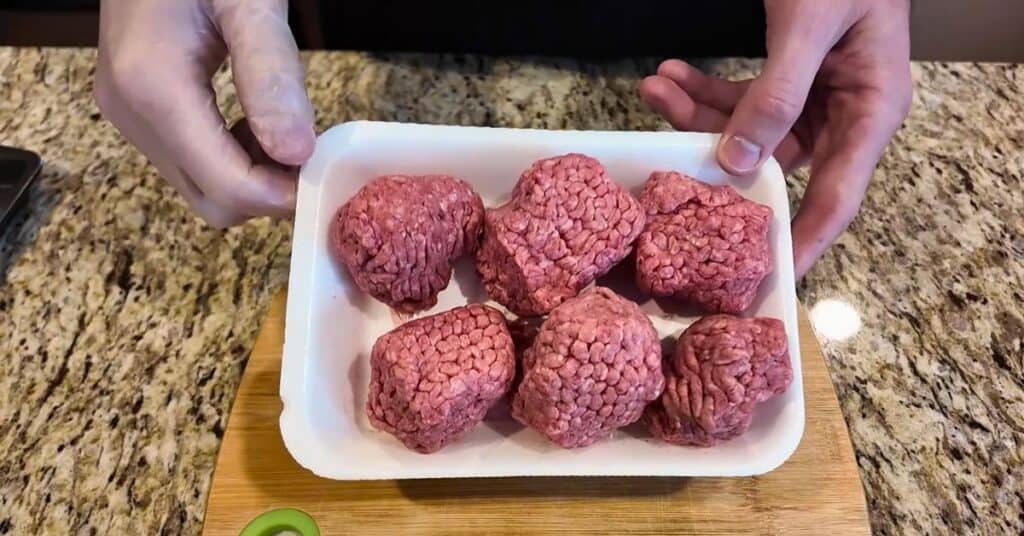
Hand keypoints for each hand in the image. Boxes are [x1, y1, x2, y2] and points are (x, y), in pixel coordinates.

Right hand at [95, 0, 315, 227]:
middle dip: (267, 192)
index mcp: (153, 87)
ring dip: (252, 177)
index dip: (280, 194)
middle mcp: (130, 111)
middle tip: (310, 153)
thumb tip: (297, 153)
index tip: (322, 171)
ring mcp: (127, 112)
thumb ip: (271, 76)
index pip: (226, 186)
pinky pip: (190, 161)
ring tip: (286, 129)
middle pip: (211, 201)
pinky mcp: (135, 107)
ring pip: (200, 188)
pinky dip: (232, 158)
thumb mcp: (249, 3)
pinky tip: (258, 121)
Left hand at [639, 0, 911, 277]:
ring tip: (655, 88)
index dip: (801, 243)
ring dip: (697, 113)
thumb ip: (777, 93)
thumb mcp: (810, 26)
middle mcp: (844, 113)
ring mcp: (815, 97)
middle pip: (776, 164)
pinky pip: (742, 97)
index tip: (767, 281)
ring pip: (748, 130)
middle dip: (715, 157)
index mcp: (871, 111)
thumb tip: (737, 160)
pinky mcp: (790, 77)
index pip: (836, 199)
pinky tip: (668, 74)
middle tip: (666, 161)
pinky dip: (704, 89)